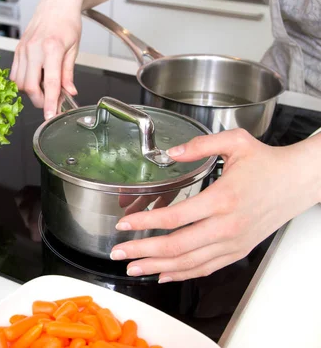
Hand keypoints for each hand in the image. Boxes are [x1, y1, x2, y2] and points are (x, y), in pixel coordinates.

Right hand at [10, 0, 81, 119]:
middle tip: (52, 101)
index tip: (50, 116)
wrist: (56, 4)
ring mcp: (23, 49)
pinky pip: (15, 74)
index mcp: (52, 48)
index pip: (50, 82)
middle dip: (40, 100)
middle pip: (30, 86)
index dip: (49, 102)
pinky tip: (35, 80)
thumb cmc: (68, 23)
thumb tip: (69, 92)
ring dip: (31, 92)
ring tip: (44, 88)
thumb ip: (68, 73)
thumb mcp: (74, 49)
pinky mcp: (18, 49)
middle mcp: (34, 48)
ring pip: (19, 82)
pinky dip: (23, 83)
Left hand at [110, 128, 320, 282]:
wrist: (298, 181)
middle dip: (142, 251)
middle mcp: (227, 226)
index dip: (144, 223)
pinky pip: (207, 268)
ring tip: (134, 267)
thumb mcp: (235, 142)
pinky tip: (165, 274)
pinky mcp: (238, 251)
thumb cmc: (267, 163)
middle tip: (119, 252)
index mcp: (222, 199)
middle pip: (177, 246)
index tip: (123, 225)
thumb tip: (170, 152)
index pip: (174, 218)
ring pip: (189, 262)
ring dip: (157, 267)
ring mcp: (233, 242)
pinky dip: (183, 274)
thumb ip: (200, 145)